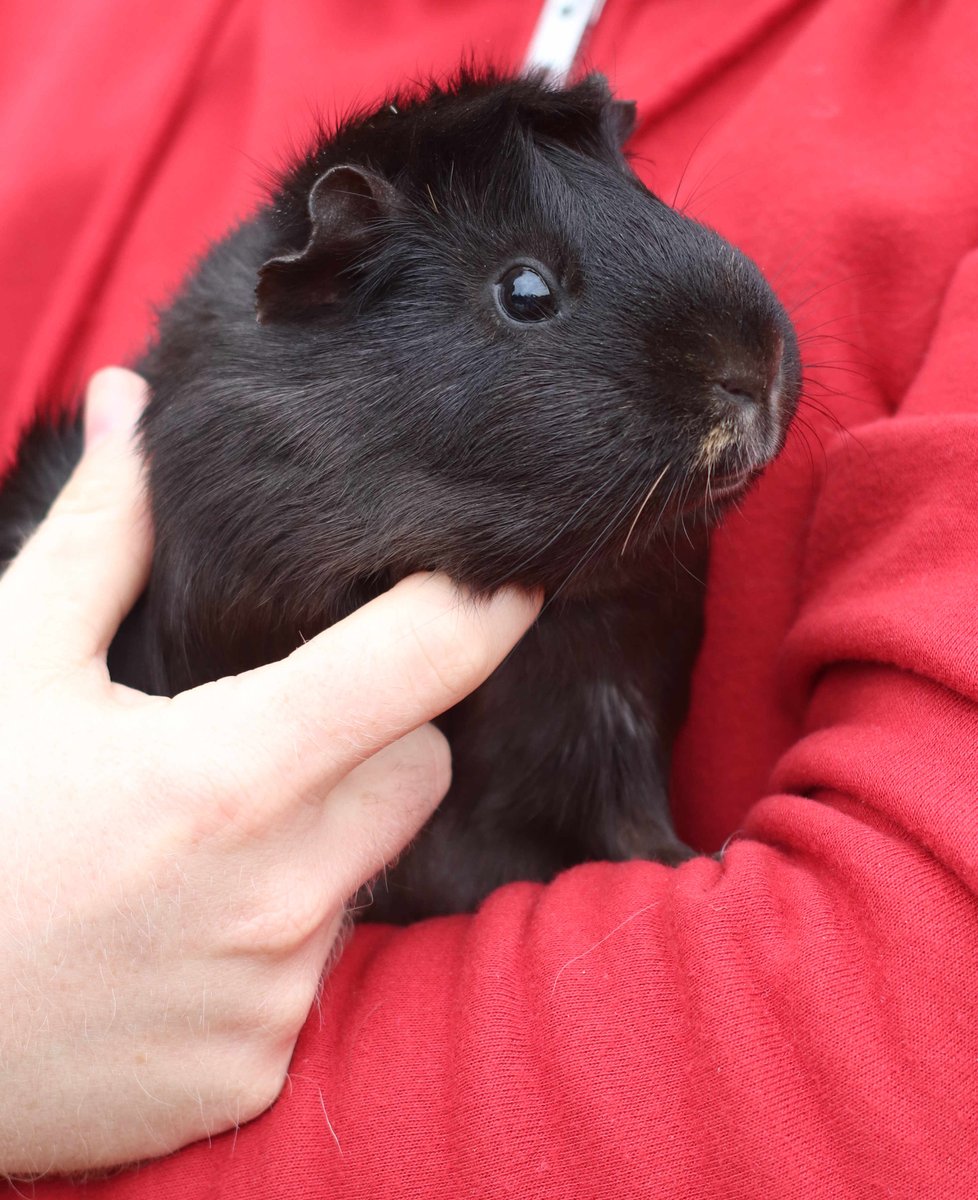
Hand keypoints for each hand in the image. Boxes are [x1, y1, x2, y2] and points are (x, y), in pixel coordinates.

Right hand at [0, 368, 538, 1175]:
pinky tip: (177, 932)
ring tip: (196, 840)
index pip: (422, 665)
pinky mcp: (256, 1068)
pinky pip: (316, 971)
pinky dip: (271, 939)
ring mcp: (270, 996)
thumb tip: (135, 403)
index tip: (505, 572)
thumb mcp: (12, 667)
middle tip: (268, 729)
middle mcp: (273, 894)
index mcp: (224, 775)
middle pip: (417, 768)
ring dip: (316, 840)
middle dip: (374, 733)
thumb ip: (99, 534)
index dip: (481, 605)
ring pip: (367, 870)